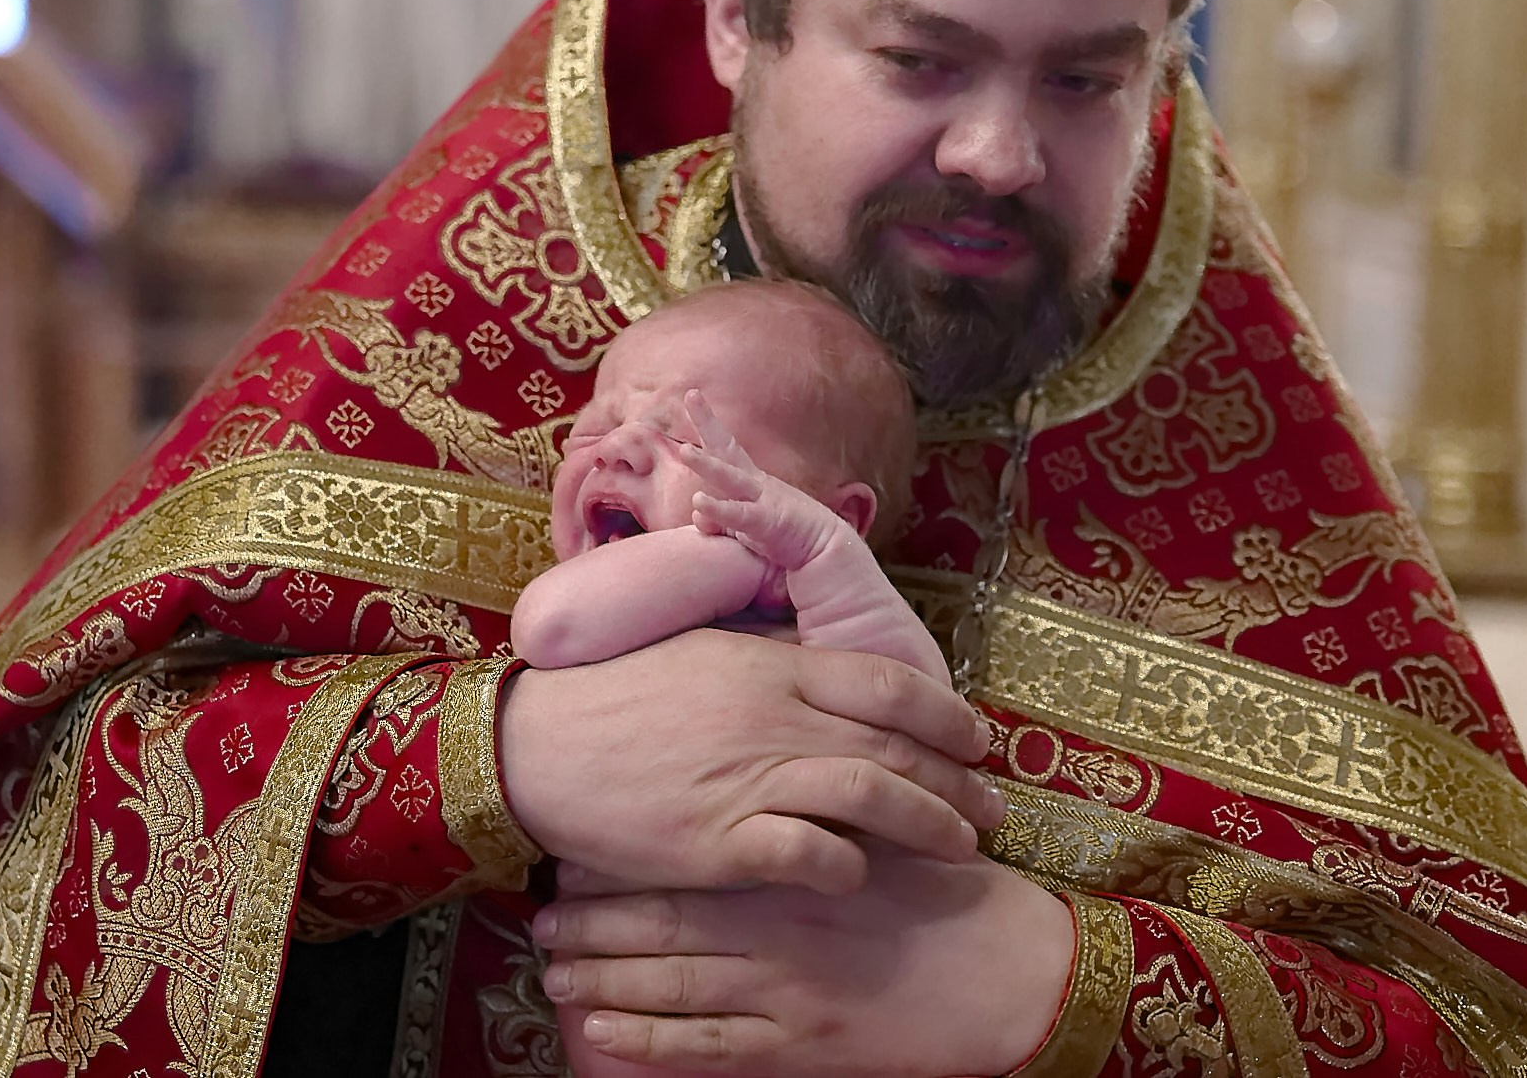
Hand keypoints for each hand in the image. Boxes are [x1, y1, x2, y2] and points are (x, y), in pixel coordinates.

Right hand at [498, 629, 1004, 894]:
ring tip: (960, 849)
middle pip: (896, 744)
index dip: (947, 714)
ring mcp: (747, 779)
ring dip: (930, 825)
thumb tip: (822, 669)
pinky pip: (812, 856)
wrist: (535, 746)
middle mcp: (771, 717)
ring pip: (873, 797)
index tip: (977, 740)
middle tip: (991, 809)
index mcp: (768, 665)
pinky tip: (862, 875)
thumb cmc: (612, 696)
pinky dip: (851, 867)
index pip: (887, 683)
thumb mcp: (699, 652)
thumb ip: (768, 663)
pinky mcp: (720, 843)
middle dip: (958, 781)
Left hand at [535, 849, 1075, 1076]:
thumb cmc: (946, 893)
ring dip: (603, 982)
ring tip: (554, 976)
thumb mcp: (879, 829)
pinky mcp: (801, 1047)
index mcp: (792, 860)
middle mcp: (776, 921)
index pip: (685, 857)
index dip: (621, 862)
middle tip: (537, 921)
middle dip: (591, 924)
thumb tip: (740, 792)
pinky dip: (649, 1044)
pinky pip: (707, 1048)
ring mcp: (785, 989)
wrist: (1010, 971)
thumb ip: (810, 813)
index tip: (570, 858)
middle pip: (661, 921)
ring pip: (669, 985)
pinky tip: (604, 1038)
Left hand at [680, 390, 844, 568]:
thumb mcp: (746, 526)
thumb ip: (719, 519)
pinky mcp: (767, 523)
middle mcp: (755, 484)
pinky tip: (700, 502)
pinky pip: (739, 515)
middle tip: (691, 395)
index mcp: (751, 480)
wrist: (826, 551)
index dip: (709, 423)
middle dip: (708, 422)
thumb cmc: (786, 536)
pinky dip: (719, 510)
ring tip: (684, 451)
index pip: (726, 447)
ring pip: (730, 478)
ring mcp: (762, 500)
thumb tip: (697, 515)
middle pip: (727, 448)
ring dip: (707, 465)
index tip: (693, 396)